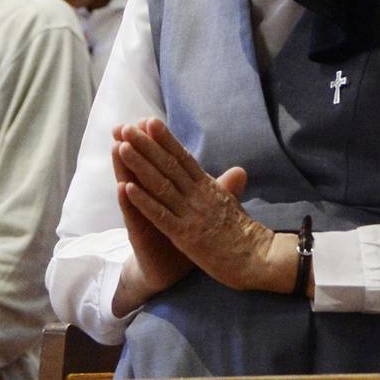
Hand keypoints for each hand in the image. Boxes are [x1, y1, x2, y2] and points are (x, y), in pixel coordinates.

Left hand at [116, 118, 276, 292]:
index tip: (150, 122)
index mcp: (208, 187)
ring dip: (140, 166)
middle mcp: (198, 195)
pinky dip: (143, 201)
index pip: (183, 158)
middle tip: (127, 128)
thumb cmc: (244, 234)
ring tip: (122, 148)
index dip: (166, 139)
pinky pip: (161, 215)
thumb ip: (229, 187)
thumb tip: (238, 171)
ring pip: (161, 185)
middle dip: (146, 145)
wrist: (257, 258)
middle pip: (168, 166)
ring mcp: (191, 214)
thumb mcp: (235, 204)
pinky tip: (128, 187)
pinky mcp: (185, 235)